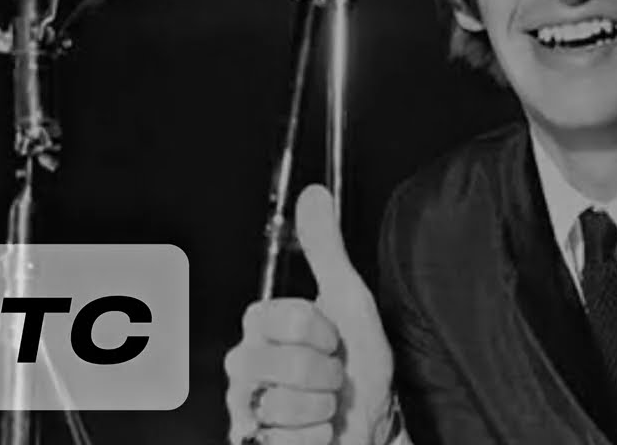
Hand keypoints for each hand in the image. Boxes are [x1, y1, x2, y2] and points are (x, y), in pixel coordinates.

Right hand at [225, 185, 394, 444]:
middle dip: (324, 372)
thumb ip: (325, 248)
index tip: (331, 337)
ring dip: (321, 407)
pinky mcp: (251, 440)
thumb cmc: (357, 364)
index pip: (287, 317)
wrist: (370, 423)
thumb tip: (314, 196)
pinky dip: (315, 437)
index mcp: (263, 325)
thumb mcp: (348, 298)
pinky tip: (316, 428)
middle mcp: (246, 364)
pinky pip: (287, 441)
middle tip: (330, 372)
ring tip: (324, 401)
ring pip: (285, 405)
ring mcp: (246, 405)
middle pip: (287, 364)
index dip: (320, 330)